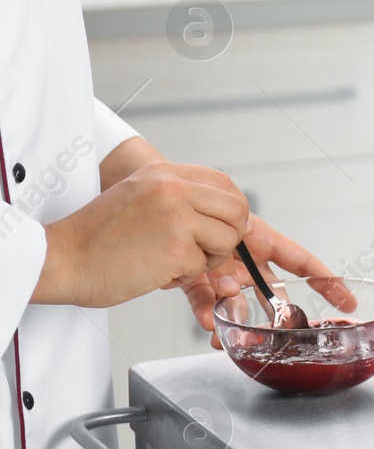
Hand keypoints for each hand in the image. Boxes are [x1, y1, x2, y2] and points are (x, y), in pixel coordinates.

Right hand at [31, 161, 249, 307]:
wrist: (61, 259)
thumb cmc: (97, 236)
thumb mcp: (140, 195)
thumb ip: (177, 195)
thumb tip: (221, 209)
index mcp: (164, 172)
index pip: (225, 184)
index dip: (232, 210)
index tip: (221, 227)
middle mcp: (173, 188)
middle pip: (237, 210)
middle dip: (230, 235)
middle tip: (208, 250)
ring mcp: (176, 218)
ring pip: (228, 240)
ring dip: (209, 258)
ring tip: (177, 261)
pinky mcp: (176, 249)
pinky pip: (204, 266)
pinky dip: (186, 276)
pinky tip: (158, 271)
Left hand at [181, 214, 356, 347]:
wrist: (151, 201)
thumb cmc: (190, 197)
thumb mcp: (220, 216)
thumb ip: (227, 252)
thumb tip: (230, 289)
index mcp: (259, 238)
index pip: (301, 261)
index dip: (327, 281)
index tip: (347, 302)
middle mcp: (245, 259)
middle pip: (273, 293)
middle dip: (280, 316)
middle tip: (285, 336)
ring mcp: (222, 272)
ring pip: (239, 305)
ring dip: (238, 322)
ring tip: (233, 338)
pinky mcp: (196, 282)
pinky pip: (205, 303)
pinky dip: (206, 315)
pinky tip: (209, 325)